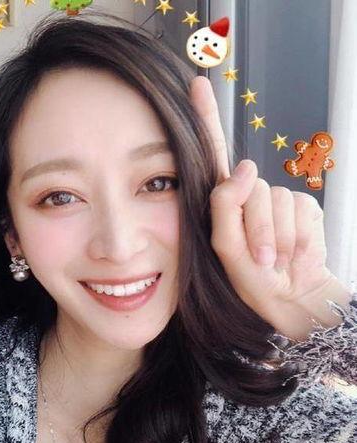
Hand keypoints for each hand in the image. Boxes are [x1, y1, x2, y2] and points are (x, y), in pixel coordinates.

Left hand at [189, 76, 349, 340]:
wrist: (290, 298)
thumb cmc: (250, 281)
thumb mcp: (225, 249)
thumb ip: (226, 207)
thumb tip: (246, 166)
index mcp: (223, 202)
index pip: (212, 153)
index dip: (205, 119)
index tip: (196, 85)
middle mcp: (249, 194)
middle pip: (251, 190)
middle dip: (256, 230)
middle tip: (259, 260)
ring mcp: (277, 198)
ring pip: (275, 200)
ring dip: (275, 239)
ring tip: (272, 260)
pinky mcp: (303, 205)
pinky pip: (300, 210)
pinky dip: (296, 238)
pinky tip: (292, 254)